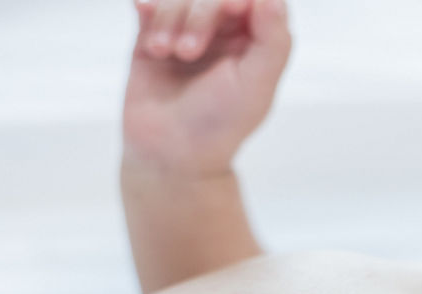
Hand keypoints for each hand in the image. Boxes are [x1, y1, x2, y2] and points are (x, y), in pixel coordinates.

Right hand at [123, 0, 291, 175]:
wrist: (169, 151)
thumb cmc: (219, 124)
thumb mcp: (256, 87)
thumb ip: (273, 41)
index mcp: (256, 41)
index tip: (231, 10)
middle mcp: (225, 31)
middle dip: (199, 13)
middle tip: (189, 51)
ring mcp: (188, 30)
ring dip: (170, 18)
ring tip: (165, 52)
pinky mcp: (154, 34)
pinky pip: (151, 3)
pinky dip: (149, 8)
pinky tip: (150, 34)